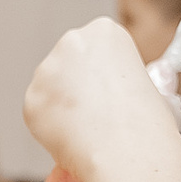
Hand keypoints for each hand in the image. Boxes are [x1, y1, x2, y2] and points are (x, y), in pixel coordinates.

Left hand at [21, 17, 169, 181]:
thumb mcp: (148, 83)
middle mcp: (70, 42)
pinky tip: (74, 138)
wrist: (129, 150)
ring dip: (62, 107)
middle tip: (97, 114)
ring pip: (51, 90)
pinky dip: (52, 129)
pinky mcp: (31, 101)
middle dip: (77, 86)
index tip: (112, 93)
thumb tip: (110, 91)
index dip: (104, 76)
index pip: (95, 50)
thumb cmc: (147, 122)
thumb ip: (122, 78)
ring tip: (89, 130)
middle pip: (68, 65)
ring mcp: (47, 71)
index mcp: (103, 31)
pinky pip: (40, 115)